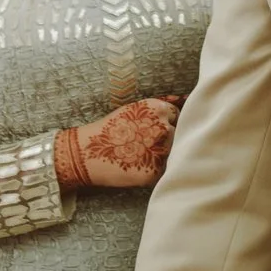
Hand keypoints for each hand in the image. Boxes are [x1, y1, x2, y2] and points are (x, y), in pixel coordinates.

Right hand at [61, 97, 180, 189]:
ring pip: (174, 153)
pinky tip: (140, 166)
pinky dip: (156, 170)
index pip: (176, 116)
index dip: (166, 123)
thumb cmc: (109, 129)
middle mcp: (163, 127)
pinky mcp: (156, 171)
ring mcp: (161, 150)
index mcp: (158, 109)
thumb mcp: (133, 109)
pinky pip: (165, 170)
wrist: (87, 152)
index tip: (153, 130)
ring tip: (142, 156)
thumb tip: (182, 99)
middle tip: (145, 145)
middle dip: (166, 139)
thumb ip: (157, 109)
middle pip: (177, 134)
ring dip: (163, 155)